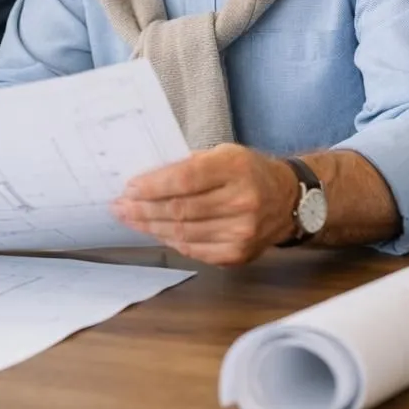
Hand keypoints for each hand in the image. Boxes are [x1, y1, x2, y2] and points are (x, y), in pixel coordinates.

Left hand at [110, 145, 300, 264]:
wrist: (288, 200)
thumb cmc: (248, 172)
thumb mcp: (223, 153)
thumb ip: (188, 165)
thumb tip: (145, 179)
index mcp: (235, 168)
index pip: (184, 180)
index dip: (152, 186)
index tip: (129, 188)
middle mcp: (242, 201)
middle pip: (180, 210)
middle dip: (143, 209)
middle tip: (120, 206)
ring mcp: (242, 232)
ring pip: (183, 233)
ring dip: (151, 227)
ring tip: (130, 219)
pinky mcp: (239, 254)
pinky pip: (194, 250)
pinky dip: (170, 241)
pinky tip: (156, 231)